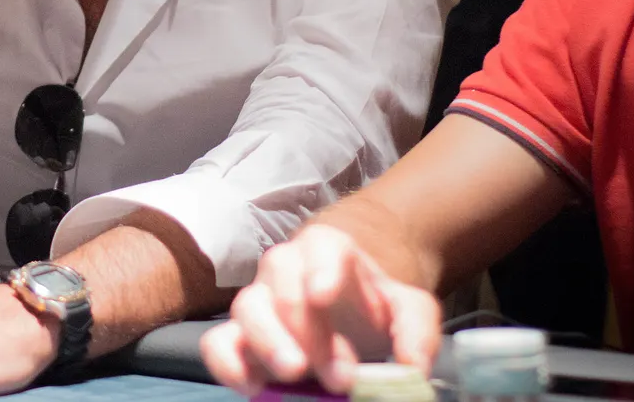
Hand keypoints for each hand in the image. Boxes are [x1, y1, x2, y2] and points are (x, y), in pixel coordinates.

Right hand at [200, 225, 438, 395]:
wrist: (348, 312)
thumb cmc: (372, 304)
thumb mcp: (408, 310)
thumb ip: (416, 330)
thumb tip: (413, 366)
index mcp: (327, 250)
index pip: (320, 247)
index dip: (319, 268)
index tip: (325, 296)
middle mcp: (285, 268)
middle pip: (283, 283)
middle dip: (309, 330)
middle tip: (341, 376)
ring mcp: (258, 300)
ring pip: (247, 308)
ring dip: (268, 342)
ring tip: (294, 374)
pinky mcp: (239, 336)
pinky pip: (216, 343)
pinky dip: (227, 363)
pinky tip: (252, 386)